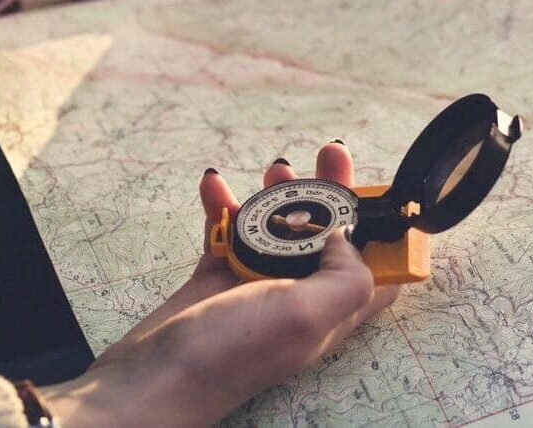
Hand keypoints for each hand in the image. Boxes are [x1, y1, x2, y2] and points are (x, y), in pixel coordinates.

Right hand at [43, 142, 398, 426]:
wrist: (148, 379)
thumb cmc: (229, 354)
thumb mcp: (305, 318)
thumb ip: (345, 278)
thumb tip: (348, 239)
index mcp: (331, 308)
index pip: (377, 270)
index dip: (383, 232)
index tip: (377, 191)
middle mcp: (300, 295)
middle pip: (329, 235)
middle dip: (332, 192)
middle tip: (329, 153)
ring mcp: (258, 283)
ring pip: (280, 226)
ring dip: (280, 193)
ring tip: (275, 169)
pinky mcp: (220, 275)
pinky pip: (230, 229)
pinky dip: (224, 205)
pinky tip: (214, 185)